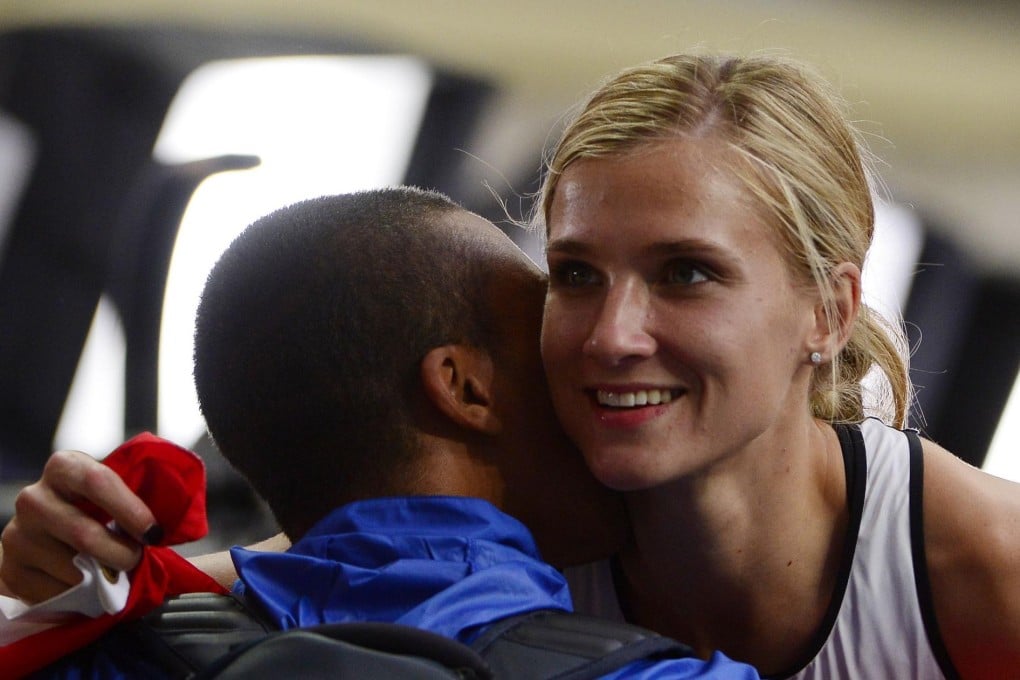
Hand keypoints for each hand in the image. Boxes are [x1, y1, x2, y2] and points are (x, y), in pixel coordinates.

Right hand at [0, 449, 157, 602]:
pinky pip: (55, 593)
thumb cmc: (94, 509)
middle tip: (136, 559)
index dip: (130, 509)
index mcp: (65, 467)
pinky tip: (85, 583)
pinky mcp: (9, 571)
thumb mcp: (112, 493)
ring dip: (101, 577)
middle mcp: (33, 497)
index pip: (97, 481)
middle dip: (120, 553)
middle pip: (83, 533)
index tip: (153, 533)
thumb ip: (137, 497)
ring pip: (71, 568)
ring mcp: (16, 535)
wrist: (46, 535)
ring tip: (110, 571)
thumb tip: (176, 523)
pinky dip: (80, 595)